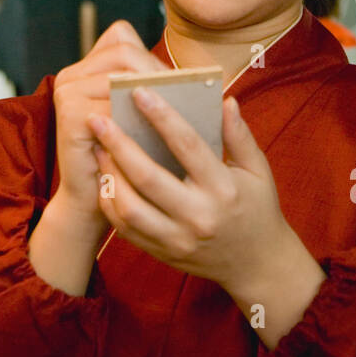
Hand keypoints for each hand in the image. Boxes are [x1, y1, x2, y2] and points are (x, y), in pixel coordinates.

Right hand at [50, 20, 169, 227]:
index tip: (180, 81)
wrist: (93, 202)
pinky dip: (139, 117)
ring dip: (153, 91)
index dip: (153, 57)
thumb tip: (209, 85)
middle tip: (187, 94)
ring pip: (121, 75)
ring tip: (179, 110)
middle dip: (158, 72)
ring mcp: (67, 91)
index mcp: (87, 68)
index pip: (122, 38)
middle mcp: (72, 74)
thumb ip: (159, 94)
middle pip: (124, 52)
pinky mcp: (70, 114)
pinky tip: (160, 131)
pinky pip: (114, 107)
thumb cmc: (125, 160)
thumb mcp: (142, 121)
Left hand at [90, 88, 301, 301]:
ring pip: (129, 208)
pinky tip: (105, 178)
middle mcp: (199, 216)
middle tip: (97, 119)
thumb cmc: (257, 207)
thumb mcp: (258, 170)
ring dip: (109, 175)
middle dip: (118, 145)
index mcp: (223, 188)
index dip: (161, 116)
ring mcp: (178, 239)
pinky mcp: (164, 253)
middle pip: (148, 177)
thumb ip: (239, 135)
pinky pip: (126, 229)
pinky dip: (110, 203)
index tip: (138, 92)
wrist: (258, 264)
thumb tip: (224, 100)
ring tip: (98, 148)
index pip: (187, 146)